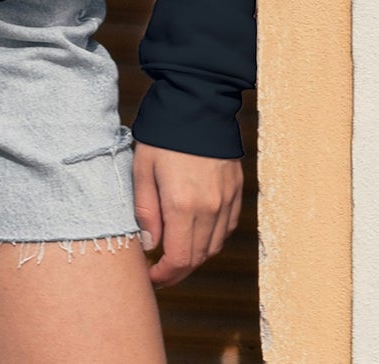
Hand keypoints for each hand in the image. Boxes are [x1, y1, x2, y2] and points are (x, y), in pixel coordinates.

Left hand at [131, 140, 243, 287]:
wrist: (197, 100)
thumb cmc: (163, 132)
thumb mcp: (142, 168)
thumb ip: (145, 210)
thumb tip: (150, 245)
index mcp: (183, 205)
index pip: (179, 259)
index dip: (164, 276)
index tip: (150, 277)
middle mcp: (210, 208)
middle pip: (198, 258)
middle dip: (178, 270)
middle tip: (159, 271)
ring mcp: (227, 200)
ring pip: (214, 246)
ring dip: (195, 256)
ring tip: (175, 252)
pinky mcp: (236, 190)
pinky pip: (226, 227)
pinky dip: (211, 238)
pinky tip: (196, 232)